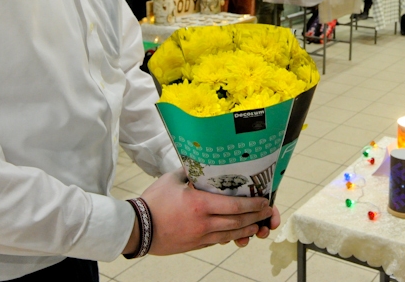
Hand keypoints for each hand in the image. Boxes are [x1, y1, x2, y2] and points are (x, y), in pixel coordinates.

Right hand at [125, 169, 276, 255]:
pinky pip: (217, 241)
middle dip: (255, 217)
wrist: (138, 228)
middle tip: (266, 212)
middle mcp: (203, 223)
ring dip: (246, 229)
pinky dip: (229, 236)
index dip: (252, 205)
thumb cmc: (153, 201)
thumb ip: (190, 172)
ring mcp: (200, 236)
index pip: (234, 206)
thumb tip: (200, 161)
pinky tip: (235, 232)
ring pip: (229, 234)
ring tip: (257, 225)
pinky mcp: (195, 245)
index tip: (263, 201)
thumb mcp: (172, 180)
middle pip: (237, 221)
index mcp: (200, 204)